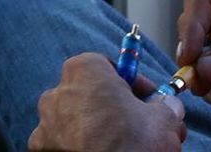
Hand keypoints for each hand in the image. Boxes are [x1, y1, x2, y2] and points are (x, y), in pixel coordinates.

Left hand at [27, 53, 184, 151]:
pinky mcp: (42, 150)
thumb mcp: (163, 120)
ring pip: (79, 121)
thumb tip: (168, 106)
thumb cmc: (129, 144)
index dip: (135, 84)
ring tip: (125, 146)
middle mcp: (58, 92)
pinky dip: (81, 147)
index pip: (111, 66)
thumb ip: (165, 106)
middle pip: (94, 95)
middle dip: (119, 109)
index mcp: (84, 71)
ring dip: (99, 129)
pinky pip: (66, 143)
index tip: (152, 101)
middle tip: (142, 128)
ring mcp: (46, 124)